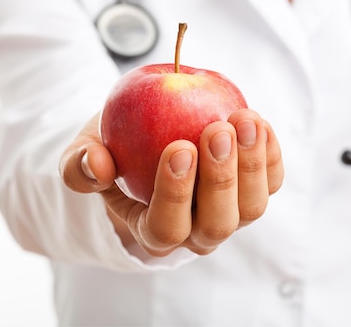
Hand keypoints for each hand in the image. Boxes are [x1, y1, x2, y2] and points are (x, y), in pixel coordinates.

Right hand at [60, 109, 282, 256]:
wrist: (145, 139)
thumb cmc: (115, 150)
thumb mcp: (84, 152)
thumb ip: (80, 164)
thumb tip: (96, 165)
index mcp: (154, 232)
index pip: (166, 227)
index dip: (175, 194)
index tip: (178, 147)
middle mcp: (197, 232)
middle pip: (217, 224)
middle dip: (220, 179)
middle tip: (216, 130)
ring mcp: (230, 213)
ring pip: (251, 207)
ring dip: (252, 164)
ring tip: (245, 119)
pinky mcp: (253, 190)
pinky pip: (271, 181)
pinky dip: (270, 154)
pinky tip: (259, 122)